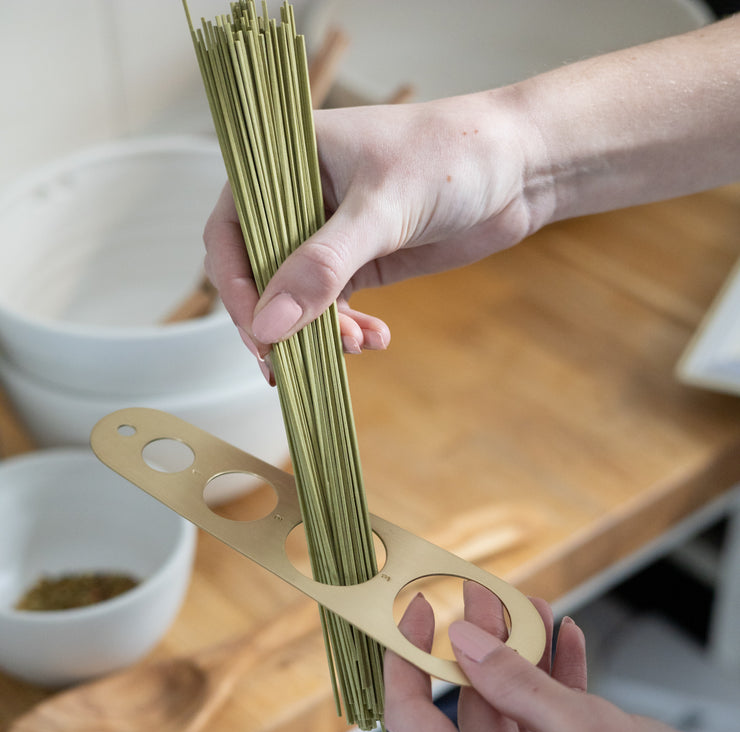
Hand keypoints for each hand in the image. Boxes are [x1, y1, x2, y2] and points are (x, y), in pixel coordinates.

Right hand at [203, 91, 536, 367]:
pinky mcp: (360, 262)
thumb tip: (269, 326)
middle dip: (281, 322)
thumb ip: (323, 268)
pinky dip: (349, 330)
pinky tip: (376, 339)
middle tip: (296, 362)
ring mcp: (328, 233)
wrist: (521, 167)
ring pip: (297, 299)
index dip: (236, 286)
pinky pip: (335, 308)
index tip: (259, 335)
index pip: (231, 230)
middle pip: (259, 273)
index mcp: (285, 160)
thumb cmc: (453, 156)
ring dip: (319, 332)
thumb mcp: (382, 209)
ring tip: (356, 346)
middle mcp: (299, 198)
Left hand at [385, 582, 739, 731]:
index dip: (407, 665)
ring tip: (538, 619)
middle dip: (483, 656)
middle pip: (467, 724)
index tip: (413, 623)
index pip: (412, 724)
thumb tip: (466, 646)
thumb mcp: (582, 725)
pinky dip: (550, 711)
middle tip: (494, 605)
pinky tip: (566, 657)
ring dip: (524, 675)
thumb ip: (512, 680)